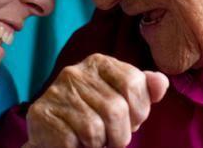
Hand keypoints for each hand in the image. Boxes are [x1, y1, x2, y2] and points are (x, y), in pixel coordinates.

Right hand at [23, 53, 169, 147]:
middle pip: (116, 109)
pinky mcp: (41, 114)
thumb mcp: (121, 98)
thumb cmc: (93, 115)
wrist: (53, 134)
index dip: (139, 111)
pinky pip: (73, 141)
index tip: (131, 121)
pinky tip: (75, 144)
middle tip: (112, 139)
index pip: (134, 82)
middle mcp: (75, 72)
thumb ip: (142, 89)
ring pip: (94, 128)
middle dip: (120, 134)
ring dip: (100, 145)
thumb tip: (161, 83)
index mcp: (99, 63)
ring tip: (93, 142)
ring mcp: (56, 92)